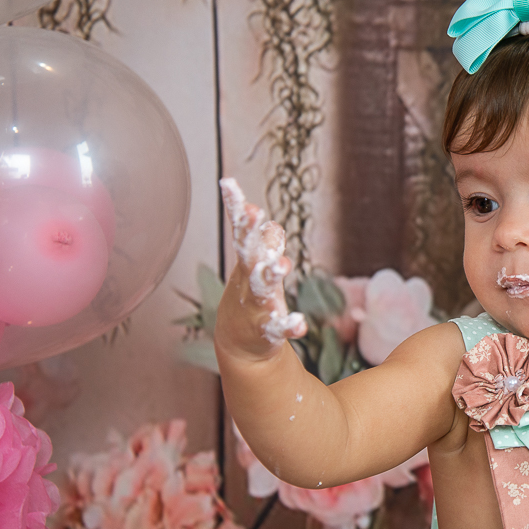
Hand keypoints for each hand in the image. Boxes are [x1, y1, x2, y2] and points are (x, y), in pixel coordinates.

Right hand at [218, 178, 306, 347]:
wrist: (241, 343)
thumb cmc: (252, 298)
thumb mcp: (258, 269)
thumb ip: (266, 245)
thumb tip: (273, 224)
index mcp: (248, 262)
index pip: (241, 232)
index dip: (236, 208)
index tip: (228, 184)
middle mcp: (250, 281)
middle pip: (249, 254)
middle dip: (252, 234)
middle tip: (255, 214)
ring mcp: (256, 305)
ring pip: (262, 288)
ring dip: (269, 275)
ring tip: (280, 264)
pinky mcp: (267, 330)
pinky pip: (278, 327)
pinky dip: (288, 325)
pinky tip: (299, 325)